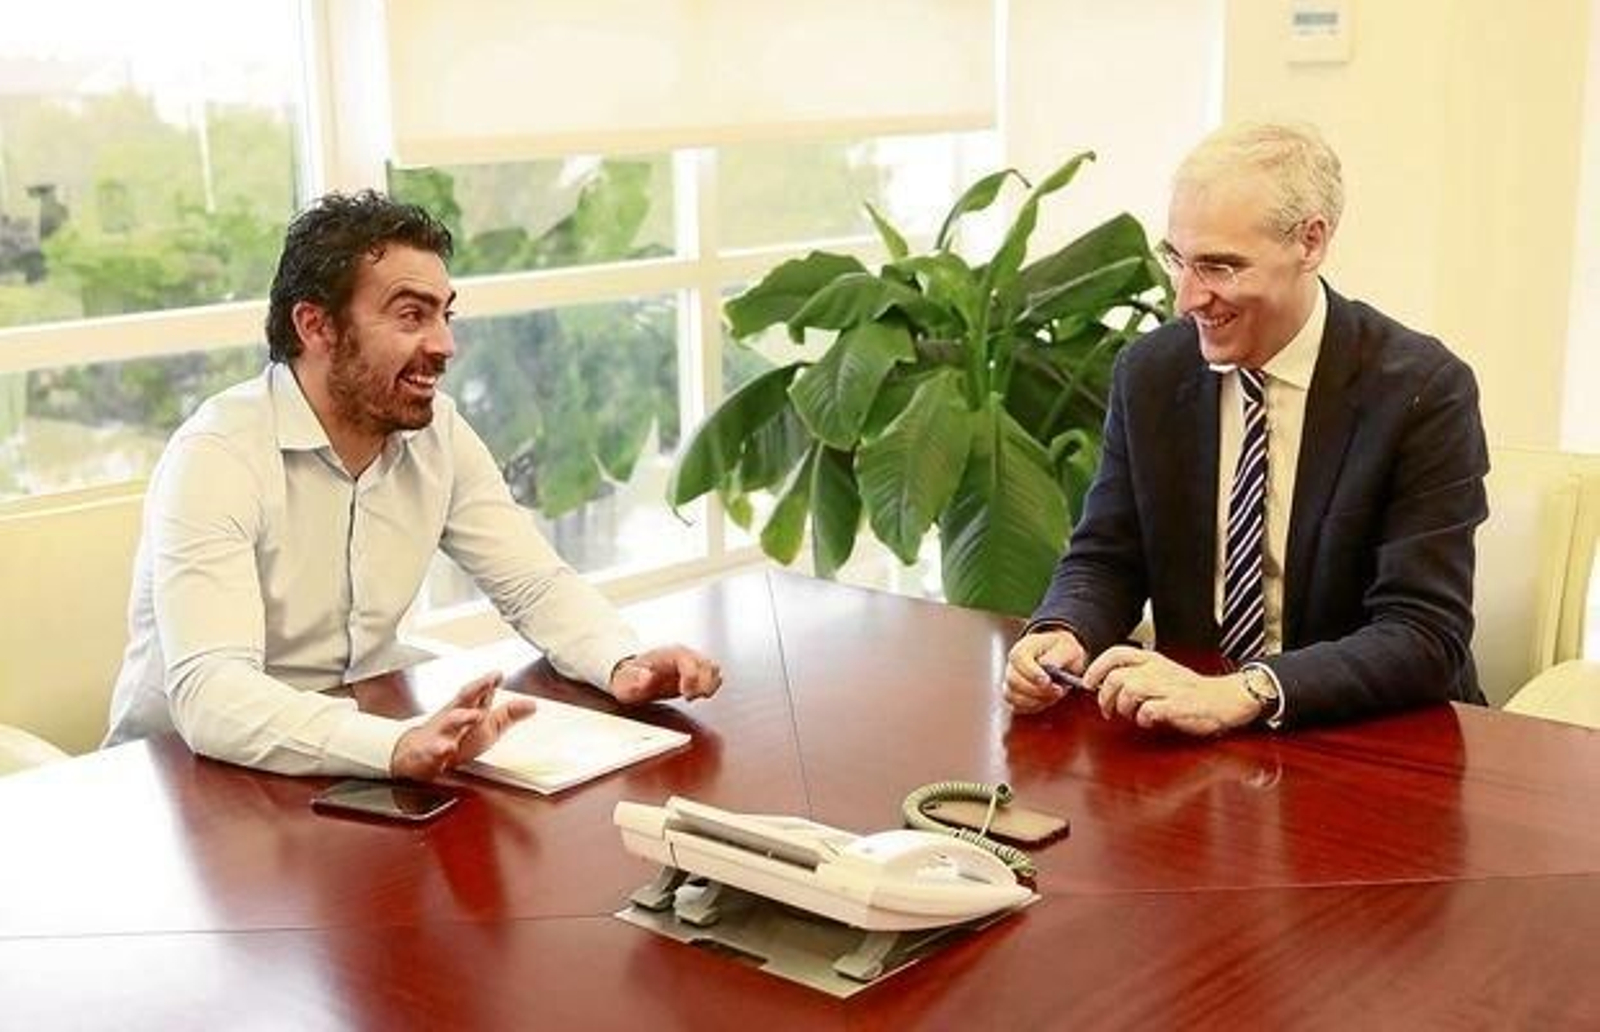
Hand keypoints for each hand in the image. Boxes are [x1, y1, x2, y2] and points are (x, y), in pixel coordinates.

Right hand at [389, 672, 537, 780]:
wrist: (419, 753)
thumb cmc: (456, 737)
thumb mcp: (487, 726)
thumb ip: (508, 714)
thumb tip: (532, 704)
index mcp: (468, 708)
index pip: (480, 692)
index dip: (489, 682)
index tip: (499, 674)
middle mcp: (454, 716)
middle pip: (465, 698)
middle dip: (477, 688)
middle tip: (489, 680)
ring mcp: (441, 732)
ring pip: (450, 721)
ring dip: (462, 717)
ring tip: (476, 715)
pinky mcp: (431, 751)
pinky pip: (435, 749)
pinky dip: (441, 748)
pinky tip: (448, 748)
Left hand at [609, 645, 722, 703]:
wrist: (631, 679)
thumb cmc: (630, 680)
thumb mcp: (626, 682)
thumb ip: (636, 678)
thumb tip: (646, 675)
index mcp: (668, 655)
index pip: (690, 662)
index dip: (692, 679)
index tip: (685, 694)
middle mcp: (683, 656)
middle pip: (707, 664)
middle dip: (703, 684)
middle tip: (688, 697)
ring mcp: (690, 663)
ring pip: (713, 669)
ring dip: (709, 686)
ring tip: (694, 696)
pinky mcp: (696, 673)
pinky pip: (713, 675)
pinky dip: (711, 687)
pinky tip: (698, 695)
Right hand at [1003, 629, 1088, 713]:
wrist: (1062, 658)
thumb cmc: (1062, 650)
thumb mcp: (1066, 647)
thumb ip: (1057, 656)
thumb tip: (1049, 667)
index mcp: (1023, 648)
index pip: (1019, 659)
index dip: (1031, 672)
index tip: (1047, 681)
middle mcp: (1013, 665)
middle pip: (1014, 680)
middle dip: (1037, 690)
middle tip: (1058, 690)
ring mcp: (1011, 681)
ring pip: (1013, 696)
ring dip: (1036, 700)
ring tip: (1055, 694)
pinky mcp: (1014, 696)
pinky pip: (1017, 706)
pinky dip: (1034, 707)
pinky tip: (1047, 700)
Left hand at [1084, 647, 1260, 734]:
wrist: (1225, 699)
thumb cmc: (1190, 691)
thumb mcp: (1161, 674)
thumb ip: (1136, 675)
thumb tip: (1104, 685)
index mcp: (1152, 659)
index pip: (1116, 653)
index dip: (1097, 668)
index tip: (1088, 683)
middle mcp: (1157, 670)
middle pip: (1116, 677)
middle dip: (1105, 696)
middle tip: (1108, 710)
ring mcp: (1167, 687)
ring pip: (1128, 690)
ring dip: (1123, 707)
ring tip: (1131, 715)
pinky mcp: (1177, 705)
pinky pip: (1148, 710)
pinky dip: (1143, 718)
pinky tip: (1148, 721)